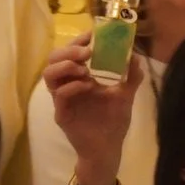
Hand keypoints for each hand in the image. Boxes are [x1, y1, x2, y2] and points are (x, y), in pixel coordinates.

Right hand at [42, 32, 139, 184]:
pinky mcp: (62, 115)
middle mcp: (68, 86)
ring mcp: (62, 100)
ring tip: (84, 68)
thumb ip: (131, 76)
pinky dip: (72, 87)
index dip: (77, 41)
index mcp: (80, 78)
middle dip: (69, 50)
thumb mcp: (126, 96)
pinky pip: (60, 96)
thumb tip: (136, 56)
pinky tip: (88, 86)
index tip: (92, 34)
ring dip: (66, 66)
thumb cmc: (113, 123)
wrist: (109, 150)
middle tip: (88, 51)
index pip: (70, 52)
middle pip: (54, 59)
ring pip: (49, 75)